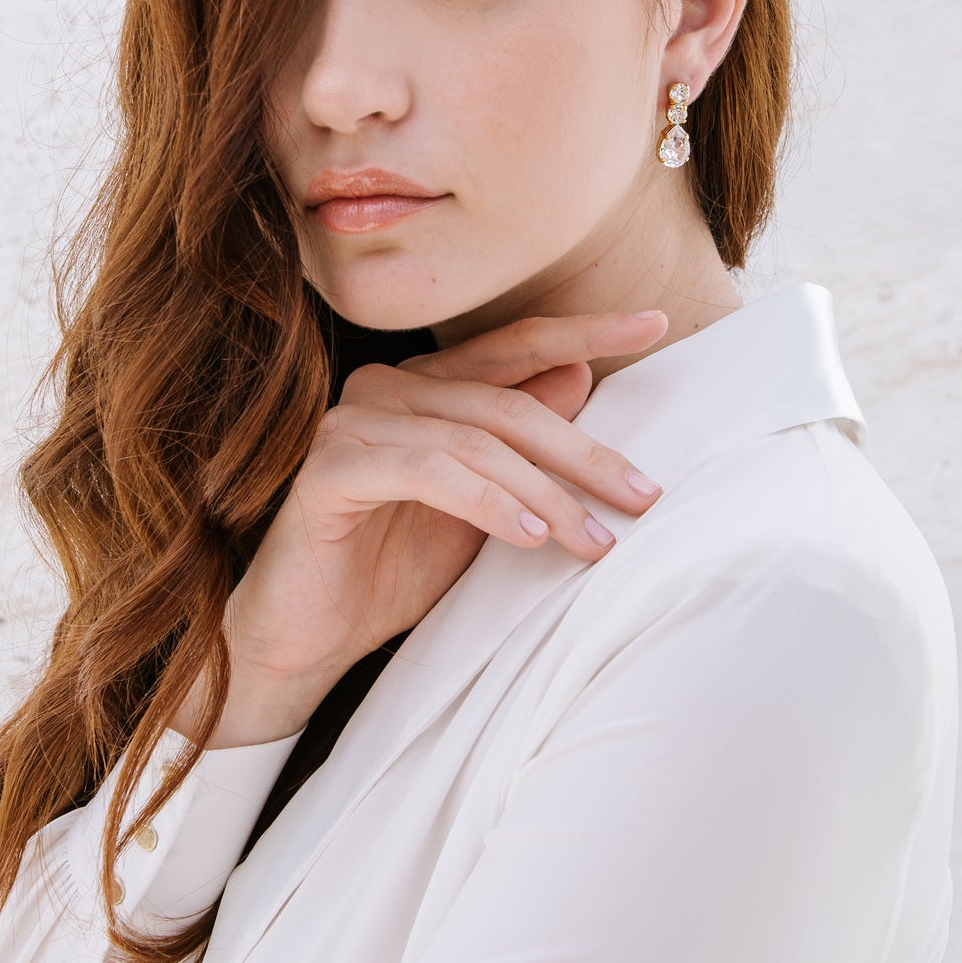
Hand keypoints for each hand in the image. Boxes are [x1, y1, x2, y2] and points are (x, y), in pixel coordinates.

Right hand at [203, 310, 666, 742]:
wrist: (306, 640)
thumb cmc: (390, 572)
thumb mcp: (481, 508)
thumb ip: (520, 448)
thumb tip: (583, 377)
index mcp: (424, 387)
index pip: (515, 346)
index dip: (584, 332)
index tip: (655, 322)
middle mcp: (385, 389)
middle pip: (506, 402)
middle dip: (583, 452)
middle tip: (643, 495)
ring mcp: (351, 423)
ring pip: (474, 440)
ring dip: (545, 493)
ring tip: (593, 541)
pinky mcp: (329, 468)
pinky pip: (426, 472)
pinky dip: (486, 503)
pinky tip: (529, 538)